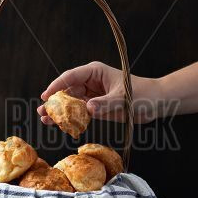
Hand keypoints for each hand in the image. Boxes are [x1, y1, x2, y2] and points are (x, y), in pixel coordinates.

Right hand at [37, 61, 161, 123]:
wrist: (155, 102)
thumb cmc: (142, 94)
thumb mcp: (123, 99)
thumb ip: (105, 103)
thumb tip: (88, 108)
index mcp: (95, 72)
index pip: (71, 76)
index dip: (57, 86)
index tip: (46, 96)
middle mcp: (91, 82)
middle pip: (67, 90)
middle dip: (54, 101)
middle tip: (42, 111)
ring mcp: (92, 94)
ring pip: (71, 102)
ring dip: (59, 111)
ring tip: (45, 120)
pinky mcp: (96, 107)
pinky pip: (79, 112)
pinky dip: (70, 119)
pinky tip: (60, 126)